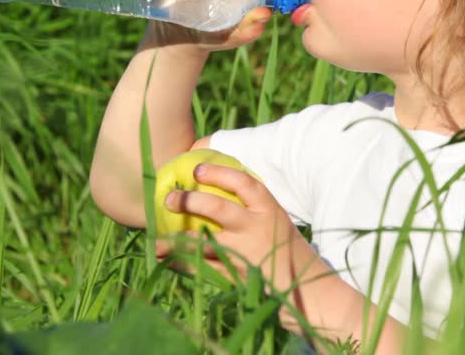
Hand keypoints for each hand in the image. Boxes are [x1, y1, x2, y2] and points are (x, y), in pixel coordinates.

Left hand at [154, 161, 315, 295]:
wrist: (307, 292)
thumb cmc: (288, 254)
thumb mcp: (277, 225)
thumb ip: (254, 213)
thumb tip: (216, 200)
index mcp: (269, 210)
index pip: (243, 183)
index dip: (218, 174)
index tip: (197, 171)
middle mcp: (256, 228)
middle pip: (217, 209)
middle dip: (189, 202)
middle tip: (169, 199)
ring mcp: (245, 253)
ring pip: (204, 241)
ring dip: (177, 240)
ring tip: (156, 241)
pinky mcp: (237, 275)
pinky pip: (203, 267)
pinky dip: (183, 264)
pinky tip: (168, 262)